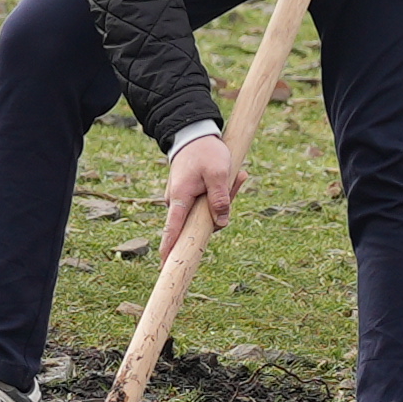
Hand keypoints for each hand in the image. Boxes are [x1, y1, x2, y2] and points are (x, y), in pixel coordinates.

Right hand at [157, 123, 249, 243]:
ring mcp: (183, 200)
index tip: (165, 266)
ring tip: (236, 175)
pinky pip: (208, 203)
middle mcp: (177, 202)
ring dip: (224, 199)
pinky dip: (221, 194)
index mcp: (180, 198)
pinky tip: (232, 176)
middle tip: (237, 179)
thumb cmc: (205, 152)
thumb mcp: (218, 173)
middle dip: (222, 211)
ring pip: (207, 213)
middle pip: (200, 223)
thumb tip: (221, 223)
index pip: (173, 230)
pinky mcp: (190, 197)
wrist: (194, 134)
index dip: (170, 249)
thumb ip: (220, 199)